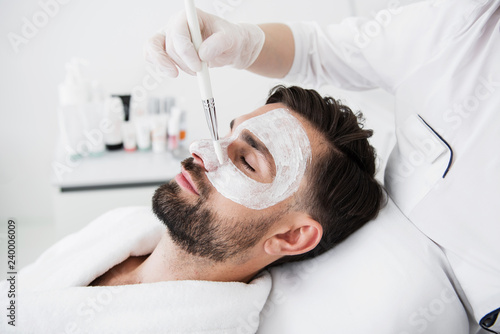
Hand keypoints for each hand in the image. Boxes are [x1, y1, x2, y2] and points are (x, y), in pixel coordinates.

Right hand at [145, 9, 264, 76]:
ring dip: (173, 67)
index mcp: (191, 17)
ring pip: (157, 51)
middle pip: (170, 45)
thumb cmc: (231, 40)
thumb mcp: (232, 39)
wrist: (230, 48)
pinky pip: (150, 54)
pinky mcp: (165, 48)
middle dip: (184, 63)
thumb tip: (203, 53)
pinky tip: (173, 72)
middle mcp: (176, 24)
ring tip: (193, 72)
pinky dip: (159, 66)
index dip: (185, 51)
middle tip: (200, 70)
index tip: (198, 65)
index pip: (178, 31)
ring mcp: (169, 36)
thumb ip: (219, 43)